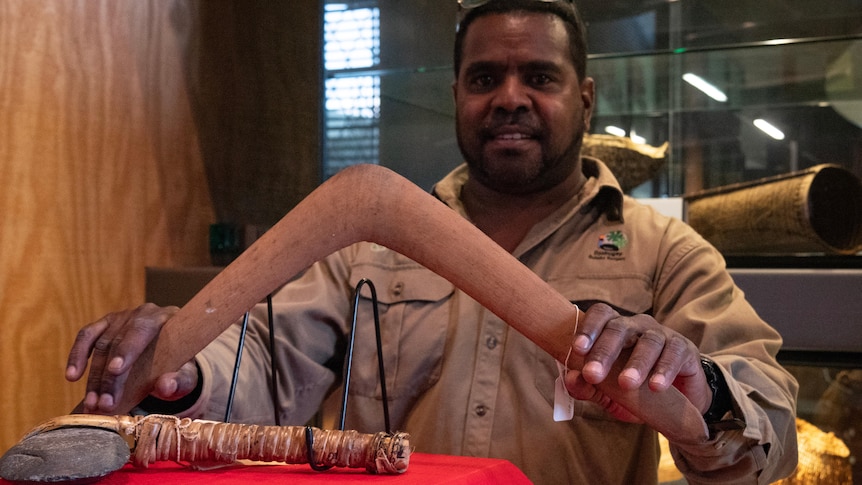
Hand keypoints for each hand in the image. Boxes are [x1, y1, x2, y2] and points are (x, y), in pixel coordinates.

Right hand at [65, 303, 195, 413]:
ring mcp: (122, 317)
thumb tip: (166, 386)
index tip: (116, 370)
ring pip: (101, 344)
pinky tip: (72, 376)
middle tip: (104, 404)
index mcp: (168, 319)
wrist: (171, 357)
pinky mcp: (105, 324)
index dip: (128, 349)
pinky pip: (86, 336)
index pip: (144, 329)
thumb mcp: (186, 375)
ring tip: (91, 403)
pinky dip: (77, 356)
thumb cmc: (179, 365)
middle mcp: (144, 313)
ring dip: (93, 377)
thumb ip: (180, 381)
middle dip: (109, 376)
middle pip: (119, 342)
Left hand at [563, 303, 711, 422]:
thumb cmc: (635, 390)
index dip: (588, 328)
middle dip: (604, 351)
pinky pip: (674, 354)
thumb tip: (570, 379)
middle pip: (620, 328)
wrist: (679, 401)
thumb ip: (588, 386)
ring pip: (648, 341)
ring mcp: (662, 335)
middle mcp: (637, 326)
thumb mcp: (609, 393)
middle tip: (593, 374)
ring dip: (636, 362)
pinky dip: (665, 370)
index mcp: (615, 328)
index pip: (600, 315)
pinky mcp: (684, 348)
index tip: (576, 349)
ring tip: (626, 383)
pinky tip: (656, 387)